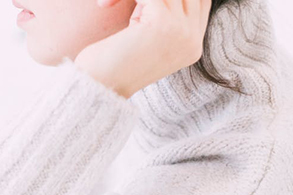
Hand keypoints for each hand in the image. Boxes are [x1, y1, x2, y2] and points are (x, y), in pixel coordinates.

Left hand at [74, 0, 211, 98]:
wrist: (99, 88)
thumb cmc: (114, 62)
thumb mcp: (147, 32)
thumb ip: (162, 10)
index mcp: (193, 46)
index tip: (142, 2)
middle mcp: (193, 40)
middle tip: (131, 2)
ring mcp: (182, 32)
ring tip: (113, 3)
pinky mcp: (163, 23)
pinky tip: (107, 5)